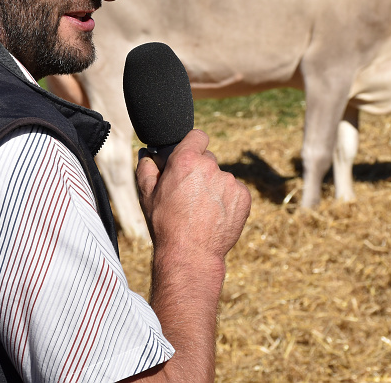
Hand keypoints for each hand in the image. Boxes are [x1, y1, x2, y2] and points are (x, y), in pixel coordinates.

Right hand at [136, 129, 250, 260]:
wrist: (190, 254)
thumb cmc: (165, 224)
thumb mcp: (147, 195)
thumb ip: (147, 168)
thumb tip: (147, 154)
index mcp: (186, 160)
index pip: (198, 136)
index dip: (193, 145)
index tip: (190, 156)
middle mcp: (210, 166)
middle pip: (209, 159)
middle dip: (201, 171)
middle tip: (190, 193)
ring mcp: (229, 181)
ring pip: (222, 177)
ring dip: (214, 187)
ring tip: (202, 210)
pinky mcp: (243, 197)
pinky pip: (235, 191)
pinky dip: (228, 200)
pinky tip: (215, 216)